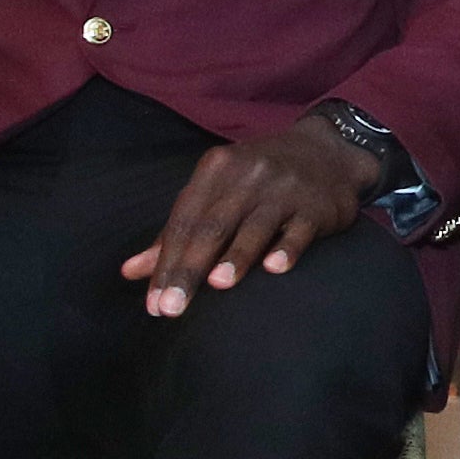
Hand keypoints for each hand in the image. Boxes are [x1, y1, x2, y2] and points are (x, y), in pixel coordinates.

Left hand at [122, 114, 379, 318]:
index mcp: (217, 169)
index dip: (166, 263)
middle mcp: (249, 175)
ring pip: (255, 227)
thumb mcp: (217, 190)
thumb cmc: (260, 177)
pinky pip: (300, 229)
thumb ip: (178, 231)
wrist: (329, 150)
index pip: (184, 221)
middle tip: (172, 308)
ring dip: (236, 256)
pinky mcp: (318, 205)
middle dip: (189, 268)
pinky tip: (275, 269)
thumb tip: (130, 272)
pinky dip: (287, 247)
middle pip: (212, 226)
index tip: (153, 303)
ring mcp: (285, 189)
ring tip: (217, 286)